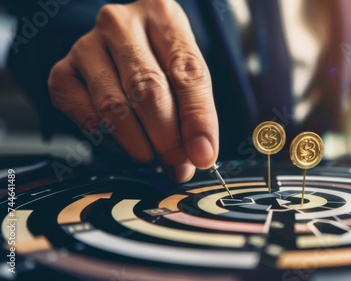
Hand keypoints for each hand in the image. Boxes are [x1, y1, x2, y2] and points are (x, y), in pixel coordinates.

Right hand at [48, 0, 217, 181]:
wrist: (119, 47)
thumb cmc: (160, 60)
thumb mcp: (186, 72)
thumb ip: (196, 109)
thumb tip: (200, 155)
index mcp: (161, 15)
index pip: (186, 71)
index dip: (197, 119)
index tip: (202, 154)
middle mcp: (120, 24)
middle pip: (148, 89)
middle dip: (167, 137)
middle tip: (178, 164)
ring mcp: (86, 46)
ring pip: (114, 106)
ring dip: (139, 143)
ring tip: (154, 157)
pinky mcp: (62, 73)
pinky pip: (87, 118)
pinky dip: (110, 141)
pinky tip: (125, 145)